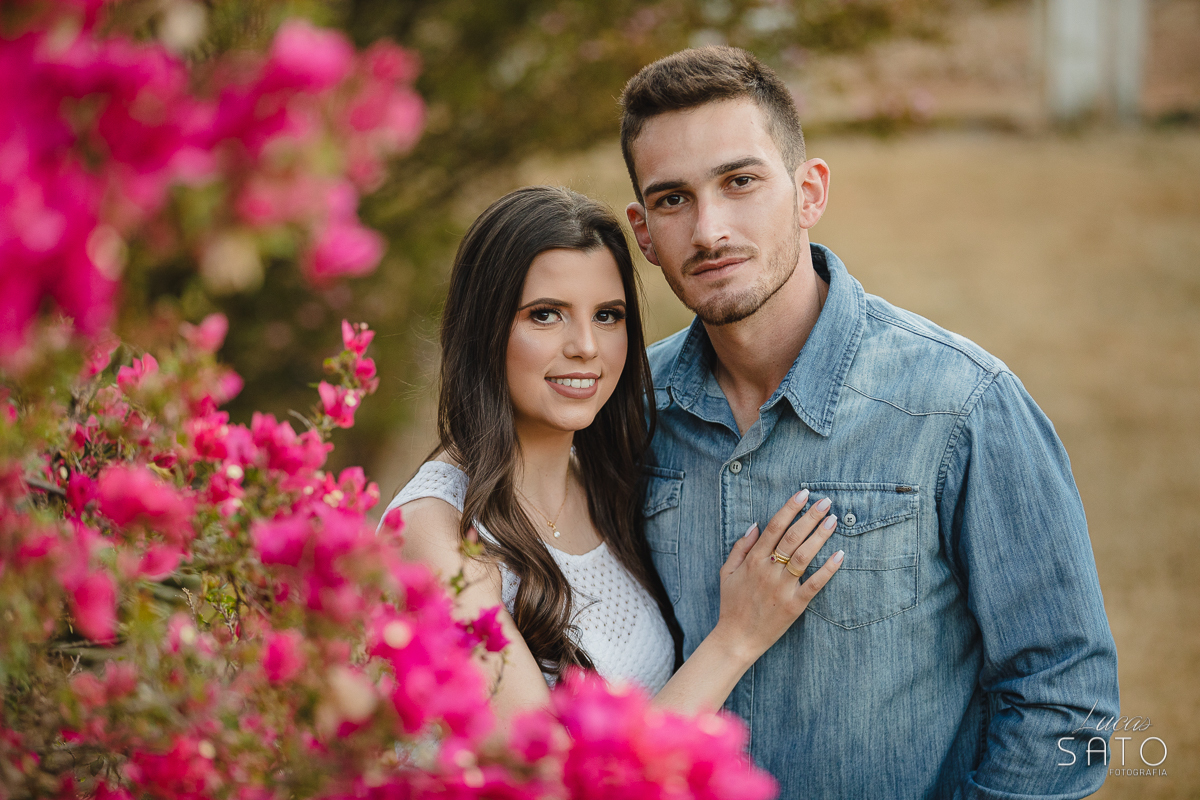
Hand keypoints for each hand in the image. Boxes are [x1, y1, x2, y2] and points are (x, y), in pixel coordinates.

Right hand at [710, 489, 843, 664]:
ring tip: (833, 521)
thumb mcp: (728, 572)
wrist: (737, 638)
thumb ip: (740, 547)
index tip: (803, 494)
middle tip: (826, 501)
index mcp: (753, 560)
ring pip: (805, 556)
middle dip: (810, 516)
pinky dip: (828, 569)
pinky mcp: (795, 605)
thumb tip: (755, 524)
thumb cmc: (731, 604)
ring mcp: (782, 588)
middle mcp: (768, 570)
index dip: (790, 508)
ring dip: (820, 536)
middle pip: (792, 537)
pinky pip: (815, 584)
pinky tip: (840, 555)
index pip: (774, 527)